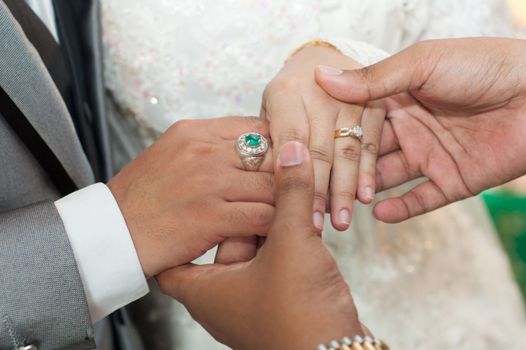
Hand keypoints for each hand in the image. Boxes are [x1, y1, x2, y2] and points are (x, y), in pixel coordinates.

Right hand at [107, 117, 274, 276]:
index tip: (279, 169)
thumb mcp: (170, 155)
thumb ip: (209, 148)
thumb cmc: (142, 199)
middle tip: (292, 195)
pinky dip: (273, 226)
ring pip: (272, 186)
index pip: (258, 128)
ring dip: (283, 204)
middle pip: (270, 155)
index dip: (276, 149)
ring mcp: (208, 182)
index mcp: (194, 132)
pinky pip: (262, 216)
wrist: (109, 233)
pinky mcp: (210, 217)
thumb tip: (250, 149)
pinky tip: (269, 233)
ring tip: (284, 217)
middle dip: (285, 177)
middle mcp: (203, 151)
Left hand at [157, 141, 365, 349]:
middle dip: (240, 210)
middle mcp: (222, 296)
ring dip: (268, 222)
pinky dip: (284, 240)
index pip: (174, 253)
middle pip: (221, 240)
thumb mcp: (290, 242)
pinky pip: (274, 260)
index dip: (184, 222)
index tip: (194, 193)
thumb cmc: (297, 315)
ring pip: (252, 248)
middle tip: (253, 179)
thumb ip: (289, 193)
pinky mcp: (277, 300)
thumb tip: (292, 152)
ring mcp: (250, 300)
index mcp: (204, 289)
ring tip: (283, 191)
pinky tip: (302, 218)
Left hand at [262, 45, 384, 230]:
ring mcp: (349, 98)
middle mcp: (319, 93)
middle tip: (316, 227)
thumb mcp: (269, 108)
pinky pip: (370, 144)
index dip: (293, 180)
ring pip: (347, 151)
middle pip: (319, 151)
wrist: (321, 57)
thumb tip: (266, 185)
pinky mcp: (373, 105)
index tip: (292, 212)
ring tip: (342, 221)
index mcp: (285, 93)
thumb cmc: (287, 94)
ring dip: (345, 189)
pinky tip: (366, 197)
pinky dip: (368, 172)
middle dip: (319, 193)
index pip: (290, 142)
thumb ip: (270, 138)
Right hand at [316, 38, 525, 222]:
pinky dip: (400, 209)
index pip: (355, 122)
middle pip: (366, 154)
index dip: (332, 137)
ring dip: (362, 192)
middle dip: (341, 172)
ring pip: (386, 179)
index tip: (302, 152)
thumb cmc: (483, 66)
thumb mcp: (422, 64)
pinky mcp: (452, 180)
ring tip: (337, 208)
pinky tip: (377, 213)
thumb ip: (372, 78)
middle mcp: (409, 128)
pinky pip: (421, 199)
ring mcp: (429, 156)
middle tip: (313, 190)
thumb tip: (321, 76)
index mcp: (398, 98)